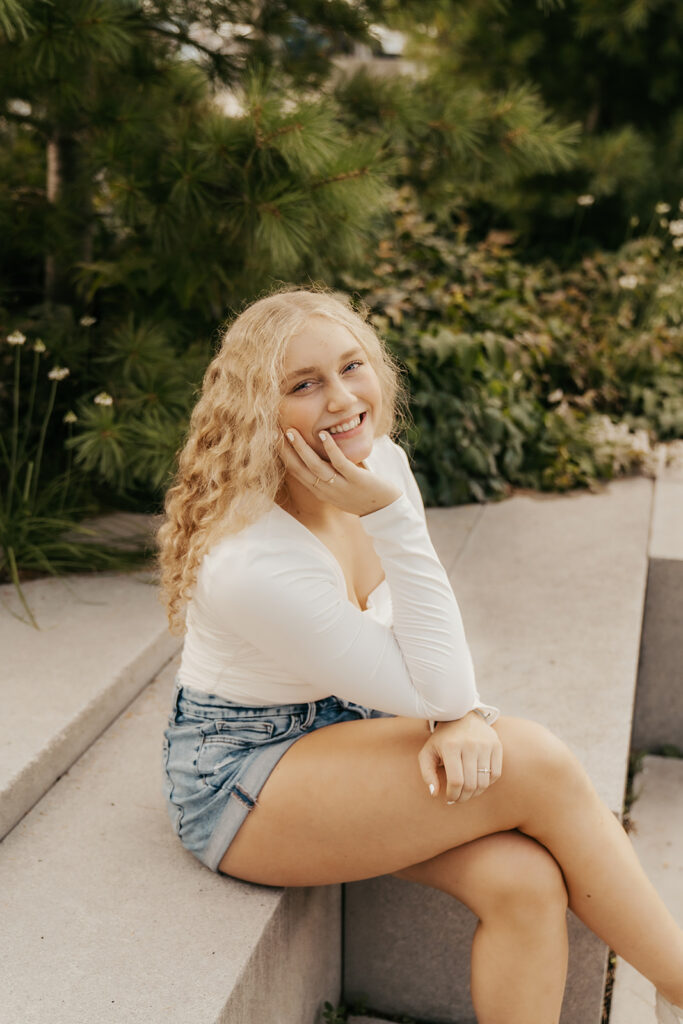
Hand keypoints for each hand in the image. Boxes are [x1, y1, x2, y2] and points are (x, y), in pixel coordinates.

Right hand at [281, 427, 400, 516]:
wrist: (385, 510)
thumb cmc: (362, 495)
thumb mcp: (338, 487)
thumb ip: (327, 472)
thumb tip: (317, 452)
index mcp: (320, 491)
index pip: (296, 473)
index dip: (284, 457)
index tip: (274, 441)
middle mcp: (327, 490)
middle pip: (300, 470)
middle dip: (286, 451)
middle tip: (275, 434)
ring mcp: (341, 486)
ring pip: (315, 466)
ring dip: (302, 448)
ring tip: (292, 432)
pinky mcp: (356, 480)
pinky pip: (340, 463)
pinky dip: (330, 448)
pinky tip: (324, 434)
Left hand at [418, 711, 502, 803]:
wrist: (462, 714)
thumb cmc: (443, 739)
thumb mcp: (428, 752)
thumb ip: (427, 774)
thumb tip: (434, 794)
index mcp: (451, 746)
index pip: (456, 781)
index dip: (453, 795)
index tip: (449, 798)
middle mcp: (470, 744)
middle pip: (471, 784)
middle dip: (463, 797)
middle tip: (458, 799)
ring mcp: (485, 744)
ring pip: (484, 782)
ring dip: (475, 793)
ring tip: (467, 792)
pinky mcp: (496, 745)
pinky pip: (496, 774)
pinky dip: (487, 783)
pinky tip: (478, 782)